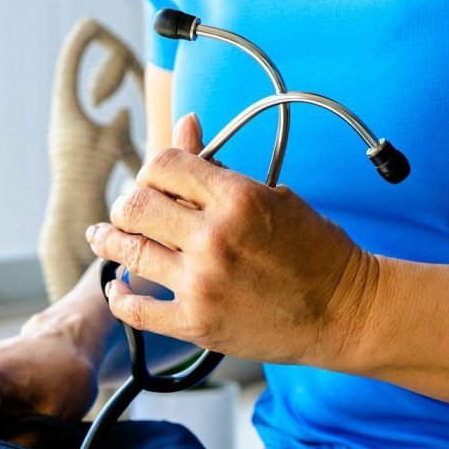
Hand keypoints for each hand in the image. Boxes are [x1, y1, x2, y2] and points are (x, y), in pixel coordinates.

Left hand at [87, 113, 378, 366]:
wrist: (346, 311)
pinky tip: (118, 288)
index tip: (154, 179)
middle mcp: (214, 237)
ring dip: (110, 241)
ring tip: (103, 237)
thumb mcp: (273, 196)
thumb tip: (185, 124)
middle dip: (128, 204)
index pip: (164, 164)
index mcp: (237, 198)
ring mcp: (202, 283)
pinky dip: (121, 297)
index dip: (154, 168)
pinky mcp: (197, 323)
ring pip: (130, 252)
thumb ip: (220, 170)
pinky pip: (137, 309)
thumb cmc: (317, 250)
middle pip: (136, 205)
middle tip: (127, 210)